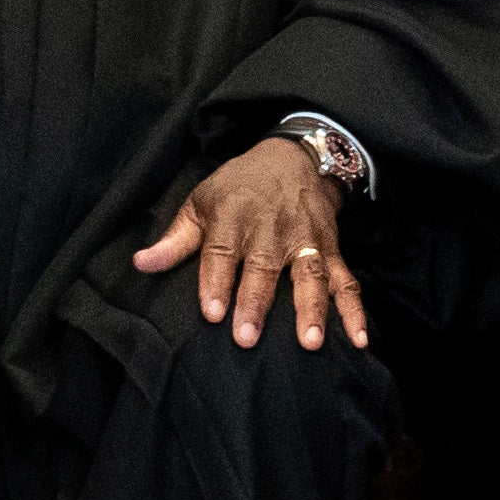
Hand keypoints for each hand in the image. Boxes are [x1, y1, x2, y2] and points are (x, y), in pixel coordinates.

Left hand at [134, 134, 364, 351]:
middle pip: (264, 267)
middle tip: (247, 337)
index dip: (216, 282)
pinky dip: (355, 310)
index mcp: (234, 216)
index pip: (221, 251)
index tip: (212, 313)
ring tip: (310, 342)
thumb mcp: (203, 201)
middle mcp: (271, 228)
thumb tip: (141, 264)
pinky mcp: (330, 248)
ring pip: (311, 275)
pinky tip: (358, 339)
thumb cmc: (241, 186)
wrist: (296, 156)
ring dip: (312, 309)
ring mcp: (305, 239)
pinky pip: (346, 280)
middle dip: (256, 302)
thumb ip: (176, 238)